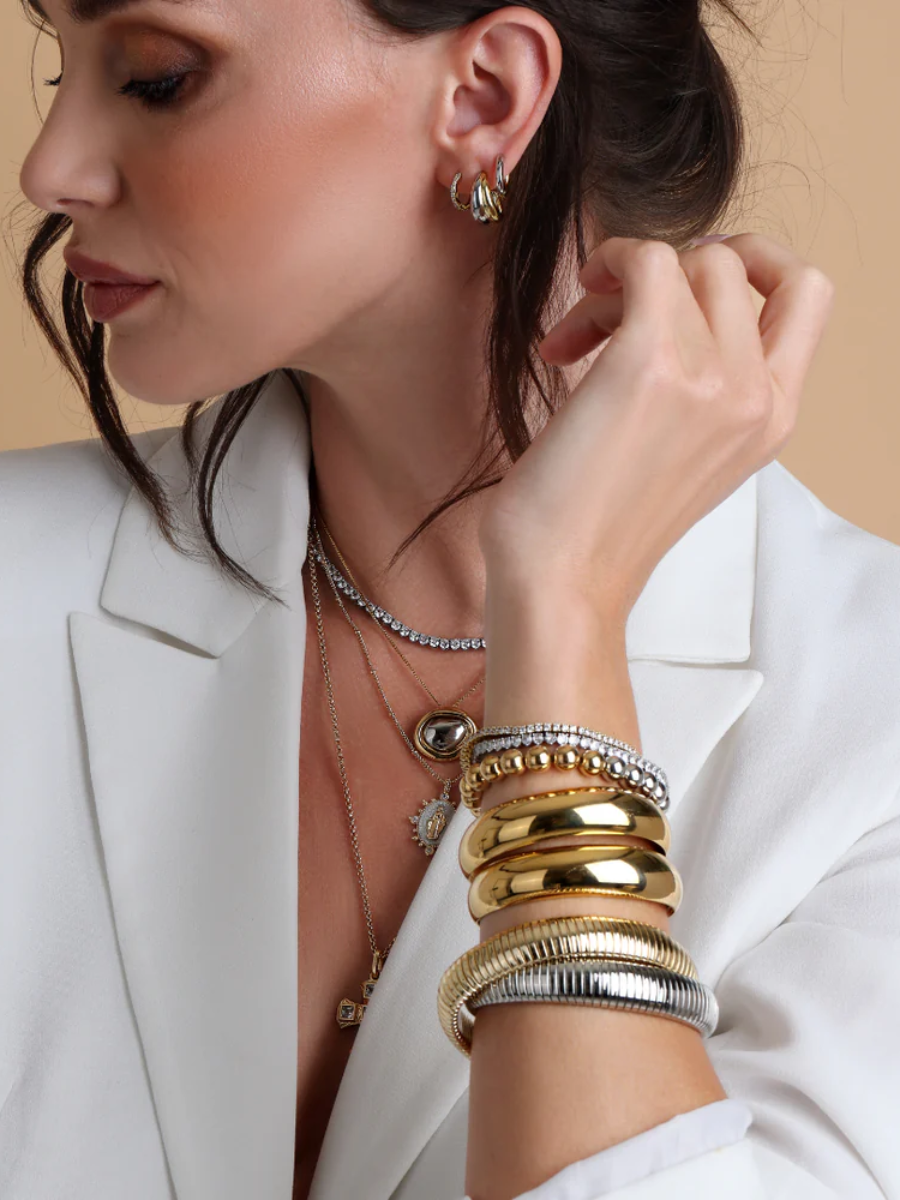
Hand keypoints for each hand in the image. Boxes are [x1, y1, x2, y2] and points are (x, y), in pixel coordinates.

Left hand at [478, 233, 835, 617]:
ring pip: (682, 259)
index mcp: (774, 417)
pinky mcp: (649, 363)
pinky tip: (572, 318)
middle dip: (666, 274)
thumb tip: (674, 298)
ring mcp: (711, 376)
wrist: (561, 580)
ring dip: (618, 284)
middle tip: (610, 321)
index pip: (809, 293)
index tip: (689, 279)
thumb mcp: (689, 455)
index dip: (754, 260)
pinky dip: (607, 262)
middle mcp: (756, 394)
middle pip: (732, 263)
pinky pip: (646, 258)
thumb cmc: (599, 526)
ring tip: (574, 341)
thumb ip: (709, 386)